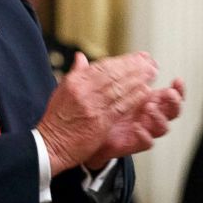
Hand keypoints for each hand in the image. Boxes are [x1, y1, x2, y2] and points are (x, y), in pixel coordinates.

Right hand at [37, 52, 156, 174]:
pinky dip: (134, 98)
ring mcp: (92, 106)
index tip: (136, 57)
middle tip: (149, 63)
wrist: (50, 145)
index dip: (123, 61)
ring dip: (138, 80)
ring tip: (151, 74)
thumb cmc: (57, 120)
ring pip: (119, 88)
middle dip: (134, 67)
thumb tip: (80, 57)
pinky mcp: (99, 122)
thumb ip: (76, 73)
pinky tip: (145, 92)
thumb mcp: (62, 91)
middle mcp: (83, 91)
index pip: (103, 66)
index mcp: (75, 81)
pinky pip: (120, 106)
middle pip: (114, 74)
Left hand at [84, 77, 184, 167]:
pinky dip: (145, 135)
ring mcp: (144, 129)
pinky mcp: (135, 142)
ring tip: (149, 107)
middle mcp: (150, 115)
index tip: (177, 80)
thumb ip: (111, 72)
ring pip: (163, 126)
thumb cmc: (106, 109)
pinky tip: (137, 127)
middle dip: (174, 101)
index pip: (170, 94)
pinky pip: (147, 142)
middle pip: (173, 110)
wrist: (93, 132)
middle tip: (169, 93)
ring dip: (159, 116)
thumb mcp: (107, 88)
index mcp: (149, 100)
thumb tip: (95, 55)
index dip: (178, 89)